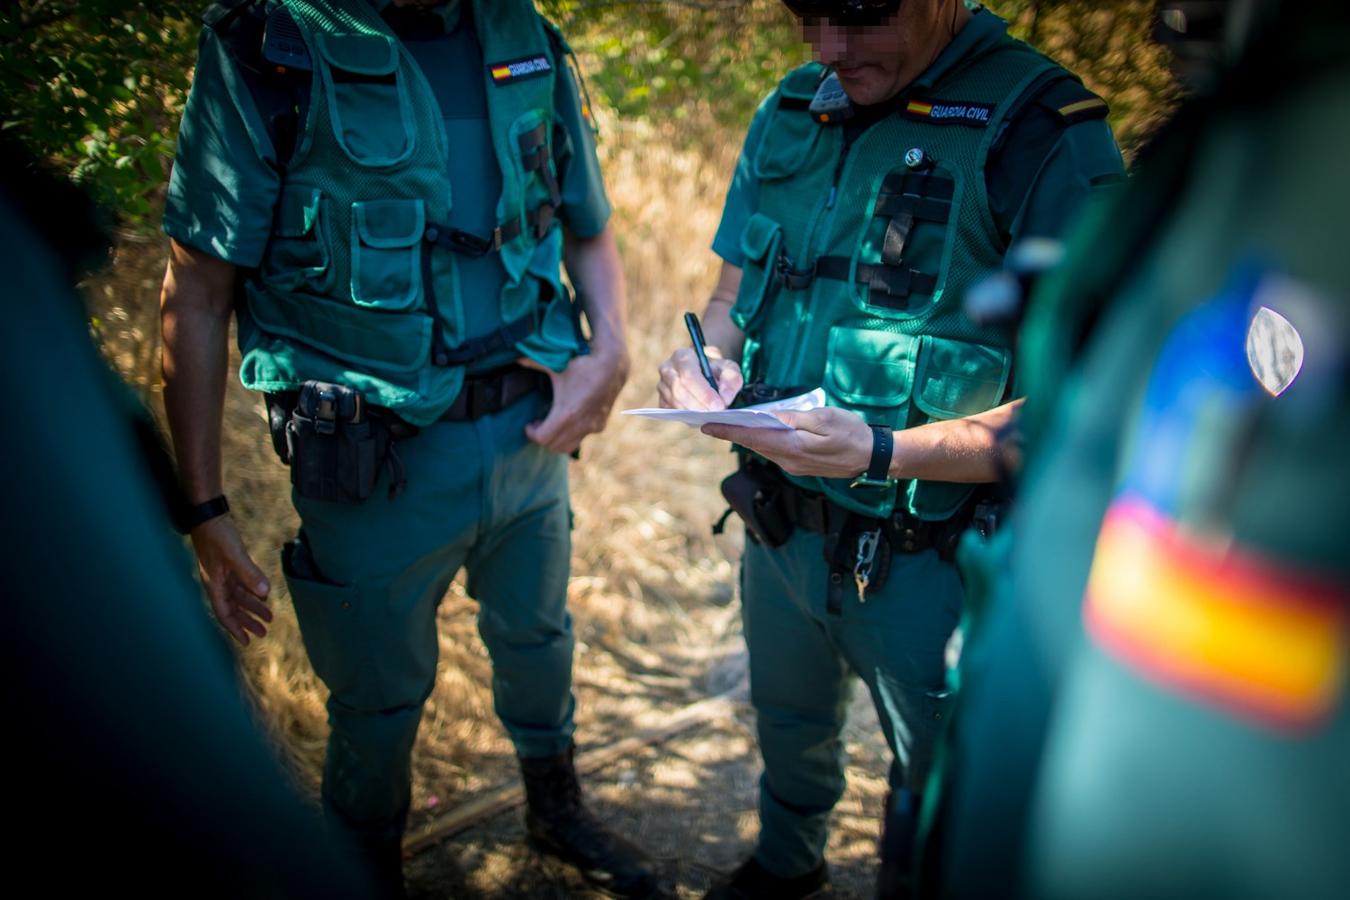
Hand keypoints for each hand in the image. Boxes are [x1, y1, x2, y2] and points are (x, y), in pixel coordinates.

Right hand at [188, 515, 272, 644]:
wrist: (209, 516)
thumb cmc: (218, 535)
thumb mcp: (235, 555)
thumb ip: (249, 573)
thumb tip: (264, 593)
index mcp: (214, 585)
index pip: (224, 613)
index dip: (235, 628)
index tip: (247, 642)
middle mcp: (217, 583)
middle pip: (233, 608)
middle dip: (247, 621)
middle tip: (264, 633)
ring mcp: (222, 574)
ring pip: (239, 597)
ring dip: (252, 607)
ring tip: (268, 617)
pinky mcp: (228, 564)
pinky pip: (241, 584)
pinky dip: (251, 591)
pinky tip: (263, 595)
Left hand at [520, 349, 629, 454]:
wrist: (613, 365)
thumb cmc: (582, 364)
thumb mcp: (556, 365)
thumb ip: (532, 362)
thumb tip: (515, 357)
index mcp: (567, 414)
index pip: (543, 438)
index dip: (532, 434)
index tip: (529, 424)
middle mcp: (581, 425)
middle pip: (554, 446)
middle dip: (542, 438)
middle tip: (537, 425)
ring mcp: (592, 427)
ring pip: (569, 447)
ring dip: (557, 440)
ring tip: (551, 425)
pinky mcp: (600, 425)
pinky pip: (581, 438)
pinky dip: (571, 435)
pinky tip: (569, 421)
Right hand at [657, 346, 743, 410]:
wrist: (706, 375)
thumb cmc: (716, 371)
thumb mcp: (729, 369)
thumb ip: (731, 380)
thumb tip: (725, 398)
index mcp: (682, 356)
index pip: (689, 375)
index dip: (704, 393)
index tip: (719, 406)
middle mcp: (667, 370)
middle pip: (680, 391)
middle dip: (700, 406)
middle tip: (718, 415)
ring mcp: (662, 386)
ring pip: (676, 404)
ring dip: (696, 414)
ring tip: (714, 417)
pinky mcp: (662, 401)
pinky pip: (674, 413)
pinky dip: (690, 418)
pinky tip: (704, 418)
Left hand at [701, 407, 875, 478]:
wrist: (871, 457)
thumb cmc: (852, 433)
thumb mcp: (826, 418)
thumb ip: (796, 418)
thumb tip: (771, 417)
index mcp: (793, 446)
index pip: (753, 437)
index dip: (729, 430)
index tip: (707, 426)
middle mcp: (789, 460)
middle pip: (754, 444)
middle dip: (731, 433)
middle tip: (708, 423)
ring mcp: (793, 465)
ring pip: (763, 449)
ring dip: (745, 438)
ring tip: (725, 425)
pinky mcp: (798, 466)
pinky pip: (774, 452)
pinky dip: (761, 441)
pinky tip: (755, 431)